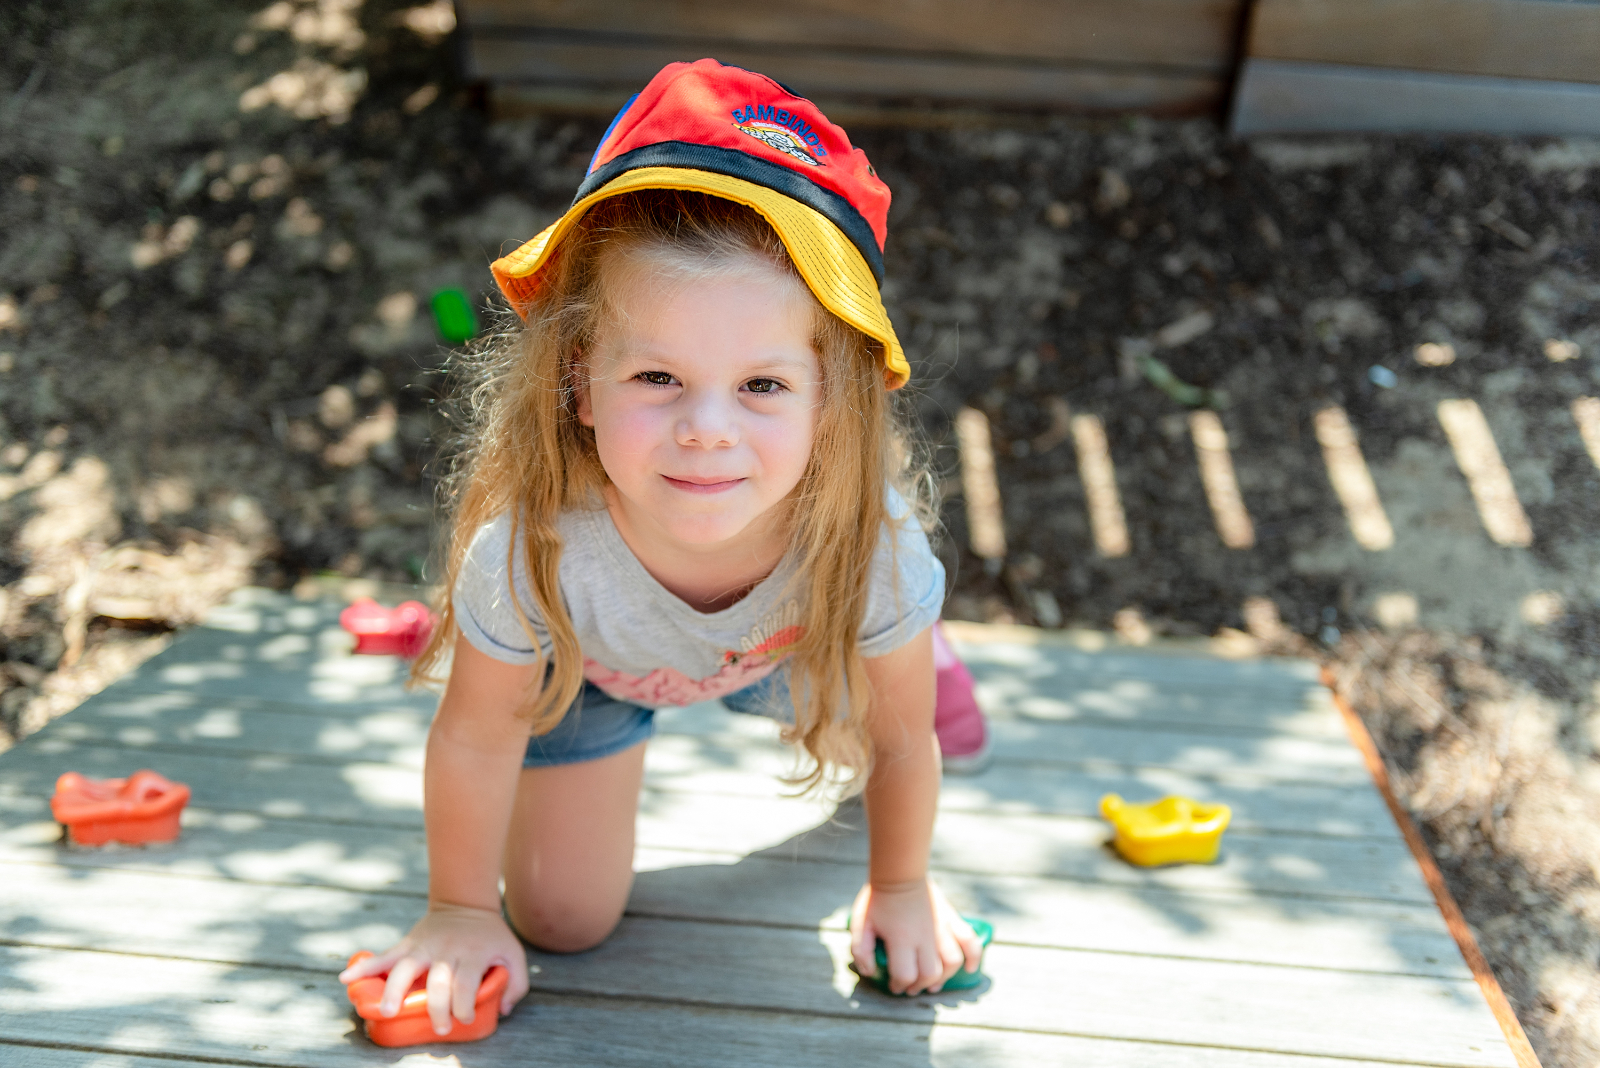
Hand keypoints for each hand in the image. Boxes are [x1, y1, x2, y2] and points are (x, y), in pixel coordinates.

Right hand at [338, 902, 528, 1034]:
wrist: (466, 904)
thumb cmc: (490, 937)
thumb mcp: (513, 953)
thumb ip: (516, 982)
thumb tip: (504, 1009)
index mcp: (473, 952)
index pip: (467, 981)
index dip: (465, 1003)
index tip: (465, 1019)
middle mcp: (447, 949)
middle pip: (439, 980)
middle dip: (438, 1006)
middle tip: (439, 1027)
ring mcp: (424, 946)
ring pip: (406, 967)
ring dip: (396, 989)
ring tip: (388, 1011)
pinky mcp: (408, 944)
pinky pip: (385, 955)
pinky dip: (365, 966)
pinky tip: (347, 979)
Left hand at [849, 878, 982, 994]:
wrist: (899, 873)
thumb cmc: (878, 898)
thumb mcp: (860, 923)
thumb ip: (861, 950)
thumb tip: (870, 972)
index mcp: (901, 939)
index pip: (905, 974)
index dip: (898, 985)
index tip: (893, 985)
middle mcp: (925, 937)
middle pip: (929, 974)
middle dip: (919, 986)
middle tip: (909, 987)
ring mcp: (941, 928)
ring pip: (951, 963)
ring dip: (943, 978)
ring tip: (933, 985)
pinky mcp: (951, 919)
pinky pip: (970, 941)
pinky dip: (973, 957)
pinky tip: (968, 969)